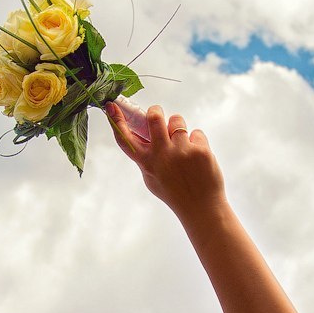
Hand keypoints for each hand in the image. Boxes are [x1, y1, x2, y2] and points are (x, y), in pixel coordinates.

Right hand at [107, 102, 224, 215]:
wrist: (201, 207)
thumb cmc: (174, 192)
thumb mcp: (151, 178)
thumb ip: (146, 158)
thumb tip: (144, 134)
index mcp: (147, 162)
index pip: (125, 138)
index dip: (117, 120)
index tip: (112, 105)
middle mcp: (162, 155)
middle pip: (154, 117)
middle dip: (156, 112)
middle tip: (158, 116)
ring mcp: (182, 151)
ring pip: (177, 121)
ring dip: (179, 128)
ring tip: (183, 146)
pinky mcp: (200, 150)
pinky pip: (196, 133)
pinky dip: (197, 142)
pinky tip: (198, 158)